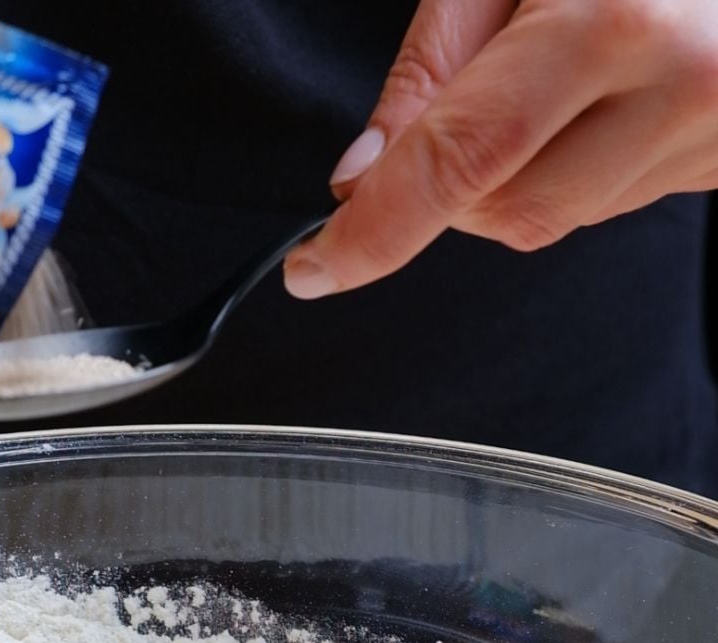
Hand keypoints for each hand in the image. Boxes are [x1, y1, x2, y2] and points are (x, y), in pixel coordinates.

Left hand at [285, 0, 717, 297]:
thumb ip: (430, 68)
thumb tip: (360, 181)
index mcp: (617, 21)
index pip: (462, 163)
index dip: (374, 230)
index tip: (313, 270)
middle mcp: (681, 91)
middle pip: (504, 212)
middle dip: (451, 178)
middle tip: (473, 92)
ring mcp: (717, 136)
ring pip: (550, 219)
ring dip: (508, 174)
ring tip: (553, 73)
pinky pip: (603, 203)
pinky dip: (566, 169)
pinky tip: (598, 97)